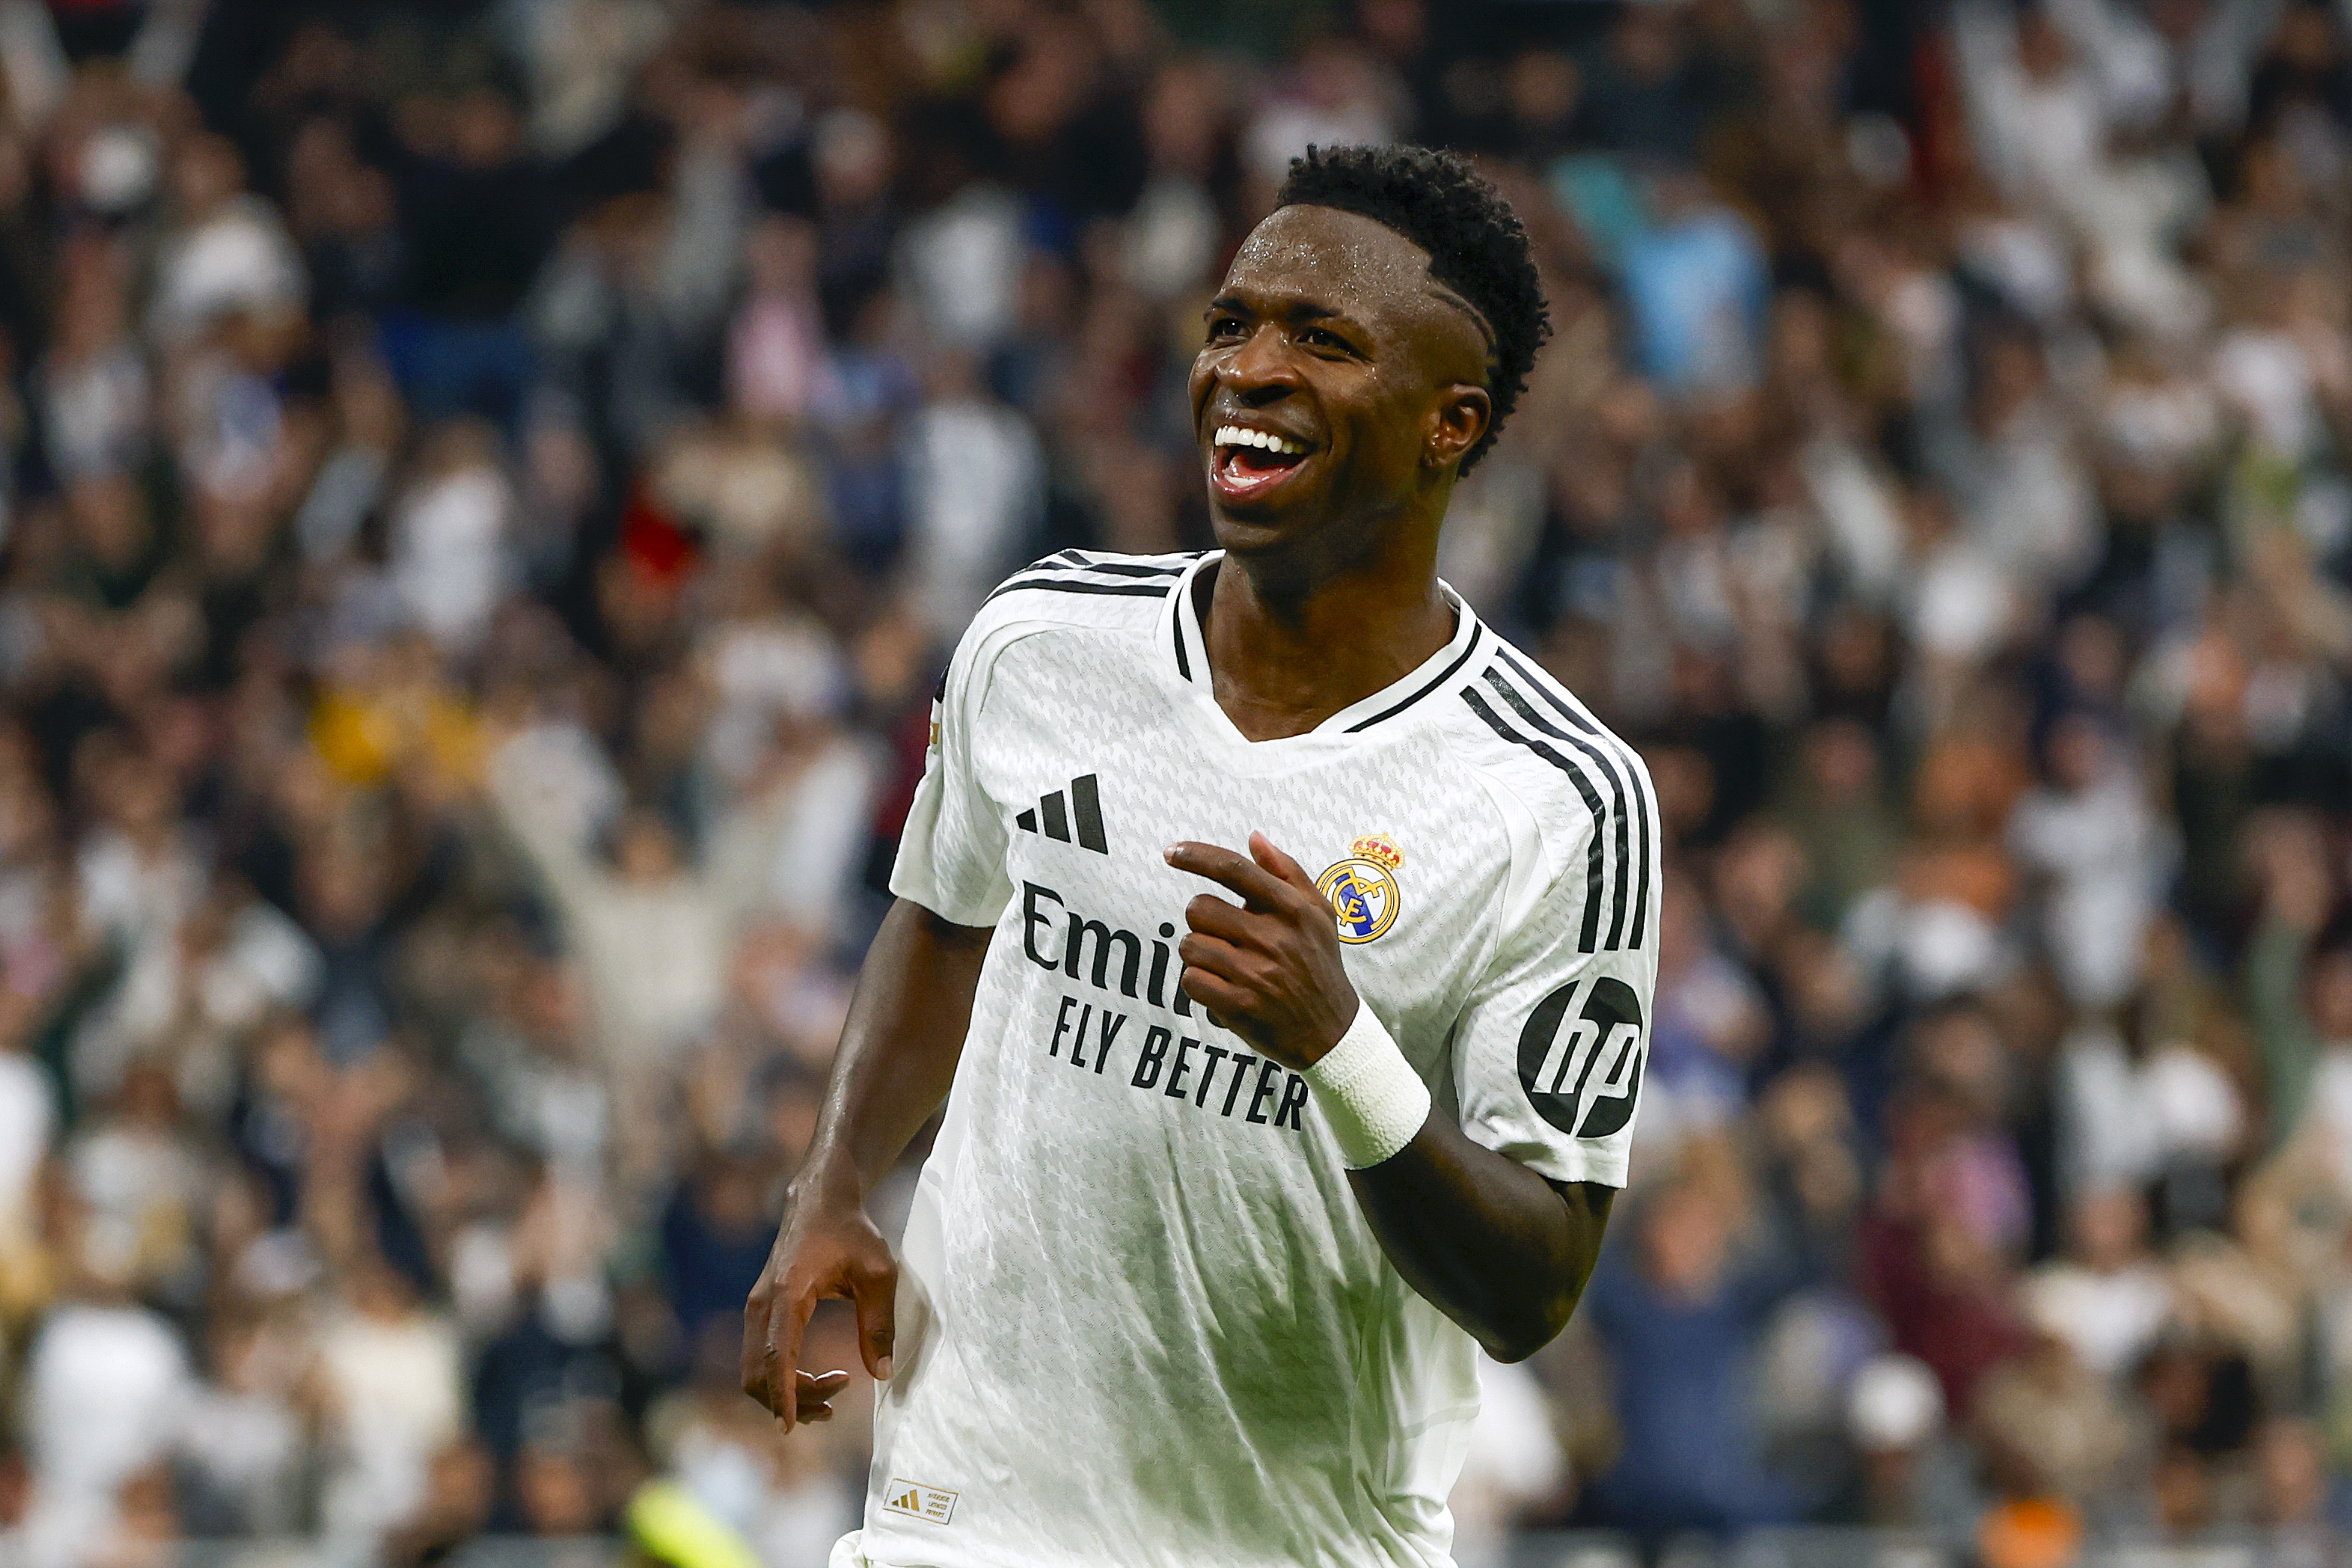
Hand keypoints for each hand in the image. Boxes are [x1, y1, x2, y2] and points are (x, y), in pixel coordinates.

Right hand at [741, 1174, 895, 1431]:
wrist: (821, 1200)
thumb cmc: (853, 1232)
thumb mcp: (878, 1274)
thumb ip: (879, 1324)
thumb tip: (881, 1374)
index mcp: (788, 1293)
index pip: (776, 1356)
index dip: (782, 1395)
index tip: (790, 1428)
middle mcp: (762, 1303)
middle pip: (757, 1374)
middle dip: (791, 1400)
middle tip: (837, 1400)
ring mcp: (756, 1308)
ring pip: (754, 1371)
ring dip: (786, 1394)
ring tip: (832, 1395)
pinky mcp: (760, 1312)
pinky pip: (760, 1359)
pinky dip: (781, 1380)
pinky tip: (815, 1381)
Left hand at [1164, 831, 1357, 1069]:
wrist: (1333, 1032)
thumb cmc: (1319, 965)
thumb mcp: (1319, 913)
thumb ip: (1287, 871)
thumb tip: (1254, 838)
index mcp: (1293, 910)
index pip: (1234, 870)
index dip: (1197, 856)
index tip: (1172, 852)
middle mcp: (1274, 938)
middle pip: (1199, 908)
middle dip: (1203, 921)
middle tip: (1225, 936)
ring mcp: (1256, 974)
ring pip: (1191, 945)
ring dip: (1201, 955)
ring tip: (1228, 966)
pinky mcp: (1240, 1005)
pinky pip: (1191, 980)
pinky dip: (1199, 984)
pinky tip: (1223, 988)